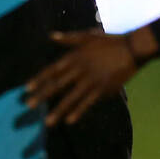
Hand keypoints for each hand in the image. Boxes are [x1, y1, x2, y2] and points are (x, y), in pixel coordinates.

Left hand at [27, 30, 146, 125]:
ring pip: (71, 98)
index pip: (52, 70)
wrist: (132, 49)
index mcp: (75, 57)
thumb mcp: (87, 36)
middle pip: (57, 85)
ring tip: (47, 122)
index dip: (39, 79)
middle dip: (42, 96)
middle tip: (28, 106)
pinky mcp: (103, 89)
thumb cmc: (109, 41)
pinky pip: (88, 103)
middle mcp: (80, 70)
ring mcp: (91, 81)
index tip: (26, 88)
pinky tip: (69, 121)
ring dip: (58, 110)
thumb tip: (51, 36)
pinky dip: (78, 111)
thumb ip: (68, 38)